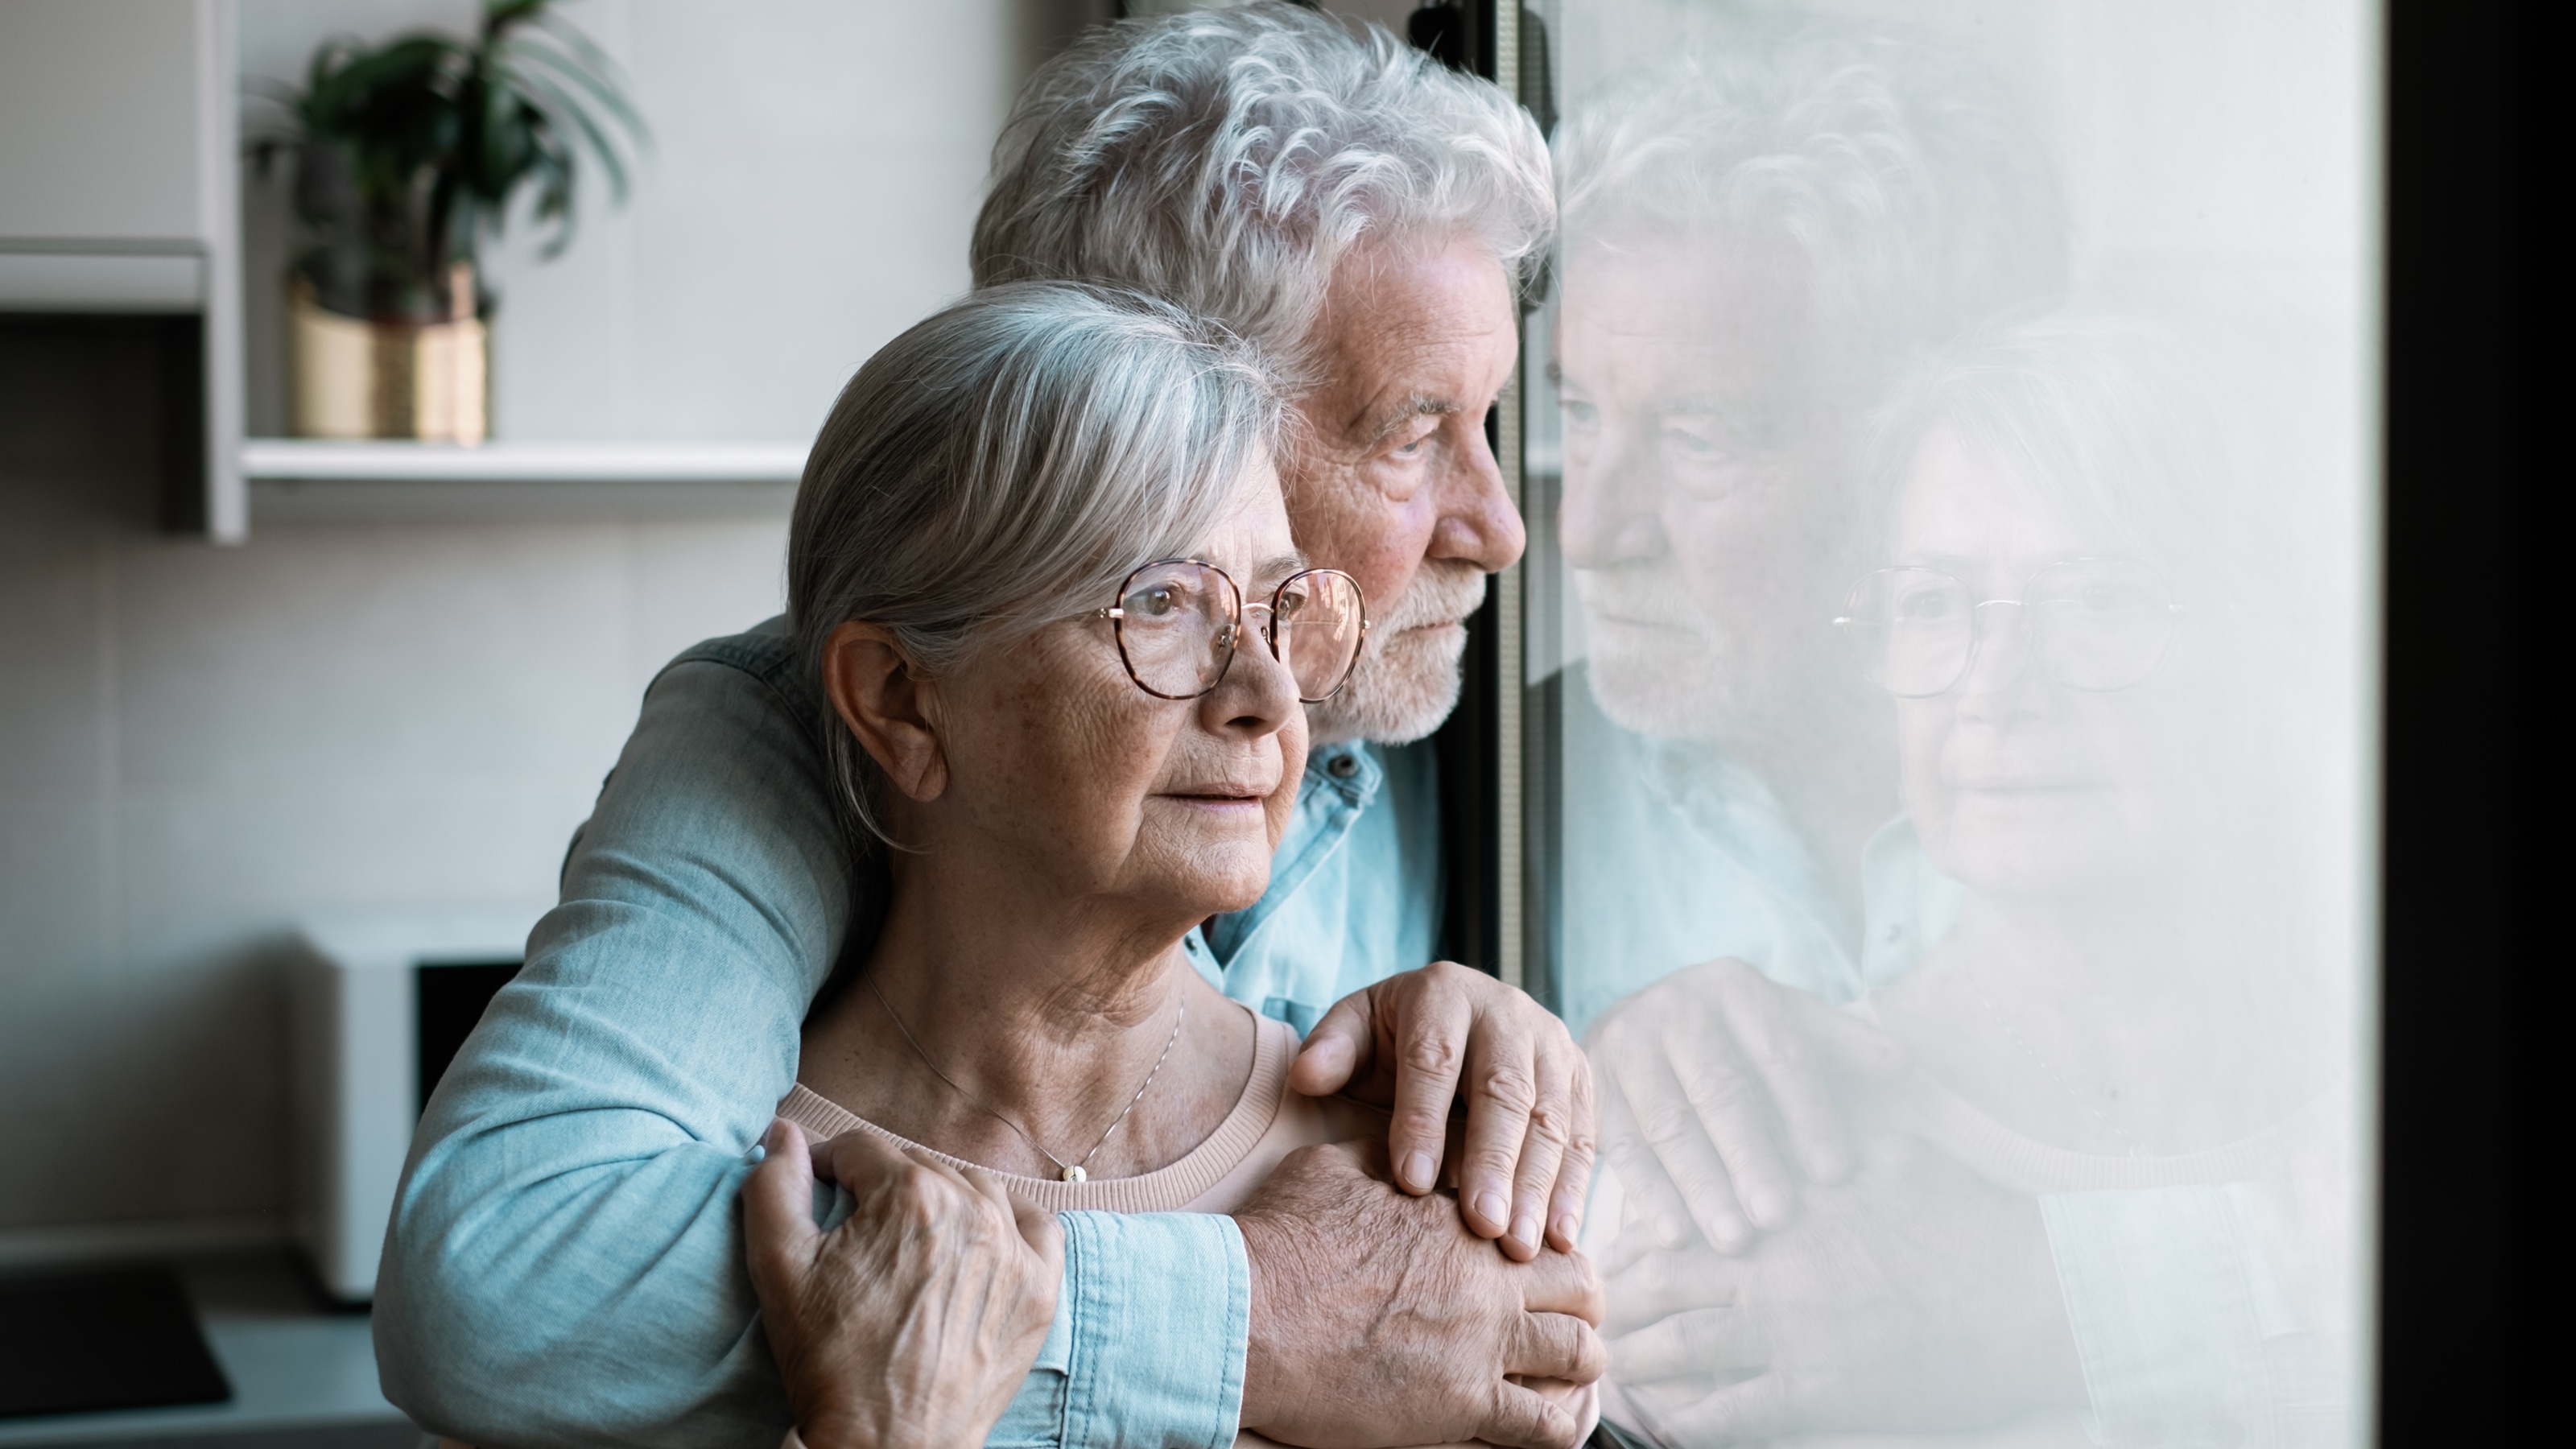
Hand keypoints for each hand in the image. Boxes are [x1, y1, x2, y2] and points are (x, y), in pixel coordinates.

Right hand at [743, 1120, 1061, 1448]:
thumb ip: (774, 1186)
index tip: (819, 1194)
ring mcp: (1015, 1248)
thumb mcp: (778, 1267)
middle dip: (882, 1188)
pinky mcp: (1041, 1289)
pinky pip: (1037, 1227)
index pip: (862, 1150)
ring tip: (911, 1242)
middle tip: (858, 1234)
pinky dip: (1010, 1224)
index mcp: (911, 1193)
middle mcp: (973, 1208)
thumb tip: (783, 1133)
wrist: (890, 1444)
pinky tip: (983, 1242)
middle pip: (918, 1167)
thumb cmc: (830, 1360)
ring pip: (975, 1191)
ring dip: (942, 1202)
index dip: (831, 1168)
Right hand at [1234, 1140, 1606, 1448]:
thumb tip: (1398, 1142)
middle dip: (1581, 1299)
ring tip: (1566, 1373)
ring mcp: (1481, 1343)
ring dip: (1577, 1361)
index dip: (1539, 1239)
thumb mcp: (1333, 1167)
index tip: (1530, 1259)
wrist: (1248, 1312)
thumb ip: (1382, 1154)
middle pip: (1581, 1283)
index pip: (1534, 1218)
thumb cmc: (1279, 1238)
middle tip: (1567, 1315)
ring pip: (1580, 1353)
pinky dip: (1556, 1426)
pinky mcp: (1464, 1405)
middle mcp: (1486, 1276)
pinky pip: (1543, 1425)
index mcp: (1459, 1215)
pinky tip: (1547, 1425)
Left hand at [1291, 960, 1596, 1258]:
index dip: (1424, 1120)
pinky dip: (1574, 1188)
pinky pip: (1582, 1135)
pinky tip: (1561, 1236)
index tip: (1412, 1183)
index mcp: (1444, 992)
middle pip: (1504, 1090)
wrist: (1458, 1014)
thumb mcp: (1355, 1028)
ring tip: (1520, 1246)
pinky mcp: (1579, 1078)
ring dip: (1538, 1185)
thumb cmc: (1392, 1036)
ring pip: (1550, 1117)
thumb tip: (1307, 1077)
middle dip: (1494, 1162)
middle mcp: (1507, 1012)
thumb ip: (1331, 1050)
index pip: (1435, 1059)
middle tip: (1482, 1227)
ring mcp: (1552, 1044)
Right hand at [1588, 958, 1904, 1254]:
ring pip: (1666, 1122)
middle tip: (1779, 1217)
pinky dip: (1647, 1193)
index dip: (1808, 1113)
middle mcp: (1675, 1006)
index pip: (1778, 1053)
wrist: (1644, 1022)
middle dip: (1750, 1158)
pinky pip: (1620, 1144)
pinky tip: (1674, 1236)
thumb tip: (1902, 1066)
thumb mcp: (1789, 1025)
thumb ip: (1842, 1046)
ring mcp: (1626, 1041)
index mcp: (1735, 987)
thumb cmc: (1740, 1039)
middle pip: (1718, 1089)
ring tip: (1734, 1240)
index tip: (1835, 1173)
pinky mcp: (1592, 1083)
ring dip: (1700, 1185)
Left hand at [1602, 1136, 2083, 1442]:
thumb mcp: (1902, 1151)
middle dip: (1619, 1303)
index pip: (1684, 1215)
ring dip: (1638, 1361)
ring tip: (1606, 1369)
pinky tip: (1664, 1424)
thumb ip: (1850, 1126)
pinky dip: (1687, 1420)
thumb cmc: (1970, 1221)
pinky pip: (1726, 1412)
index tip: (1609, 1251)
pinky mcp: (1815, 1393)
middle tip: (1583, 1315)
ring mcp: (1789, 1334)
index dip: (1638, 1238)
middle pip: (1661, 1284)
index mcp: (1784, 1207)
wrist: (2027, 1295)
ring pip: (1680, 1349)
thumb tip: (1843, 1090)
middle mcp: (1772, 1268)